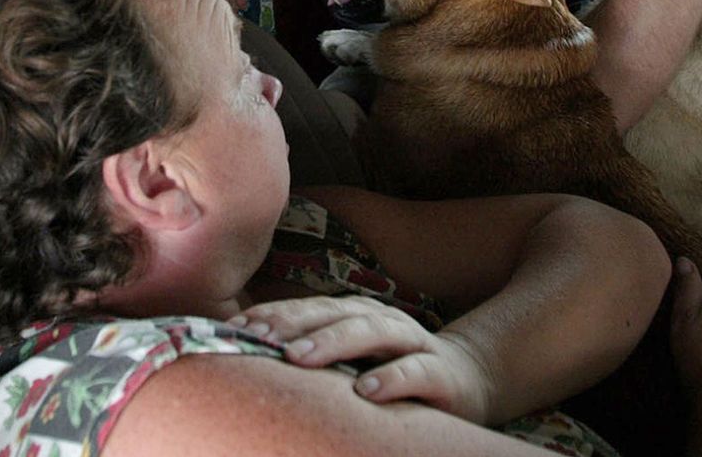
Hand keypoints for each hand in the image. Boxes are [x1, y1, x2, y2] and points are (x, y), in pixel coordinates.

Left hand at [229, 295, 495, 423]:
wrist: (466, 380)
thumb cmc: (392, 371)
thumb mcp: (352, 361)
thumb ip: (313, 356)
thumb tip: (251, 360)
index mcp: (355, 315)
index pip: (308, 310)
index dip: (273, 316)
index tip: (235, 329)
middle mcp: (381, 320)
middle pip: (333, 314)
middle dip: (293, 324)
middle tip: (258, 339)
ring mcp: (413, 342)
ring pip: (370, 333)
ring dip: (333, 343)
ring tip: (299, 358)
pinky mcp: (440, 373)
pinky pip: (414, 371)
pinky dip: (390, 378)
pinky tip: (365, 390)